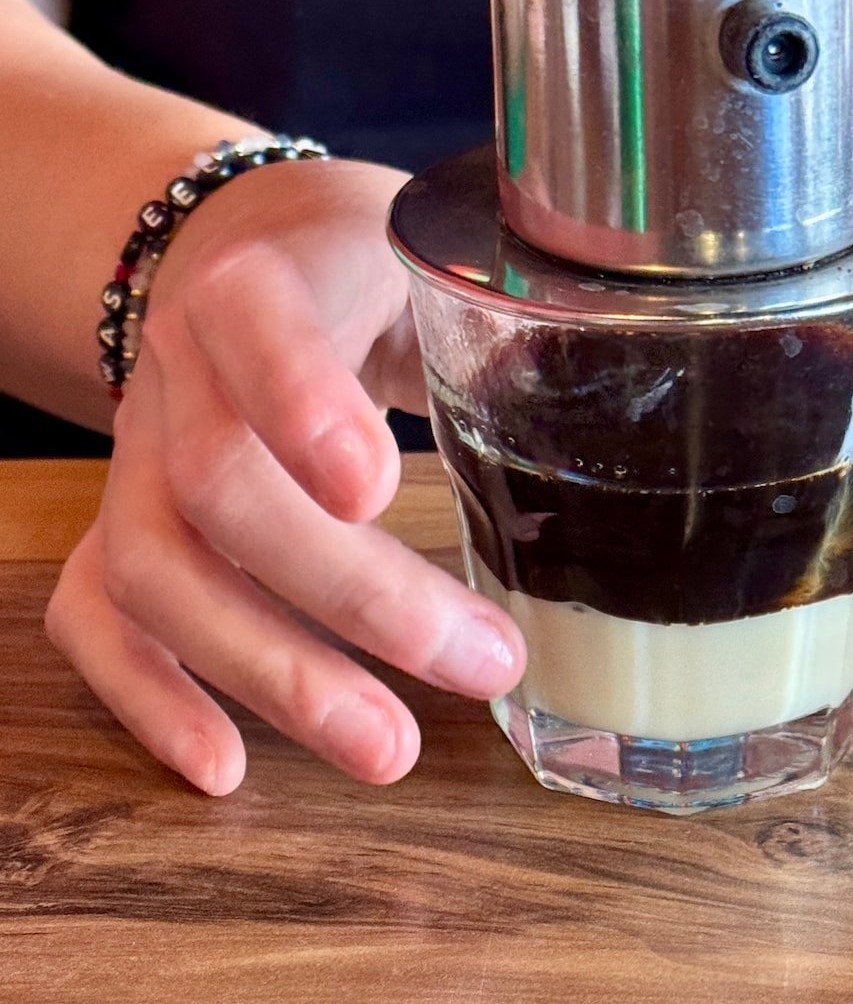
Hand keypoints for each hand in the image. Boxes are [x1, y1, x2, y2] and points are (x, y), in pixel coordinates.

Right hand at [44, 158, 524, 794]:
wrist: (238, 242)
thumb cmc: (355, 258)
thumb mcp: (424, 254)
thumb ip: (487, 321)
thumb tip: (603, 410)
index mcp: (259, 280)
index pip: (254, 327)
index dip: (301, 404)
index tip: (380, 489)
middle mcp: (178, 365)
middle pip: (220, 484)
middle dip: (350, 591)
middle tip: (479, 661)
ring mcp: (136, 448)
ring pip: (153, 566)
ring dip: (268, 669)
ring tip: (384, 747)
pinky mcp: (121, 512)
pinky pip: (95, 609)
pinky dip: (147, 696)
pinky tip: (225, 765)